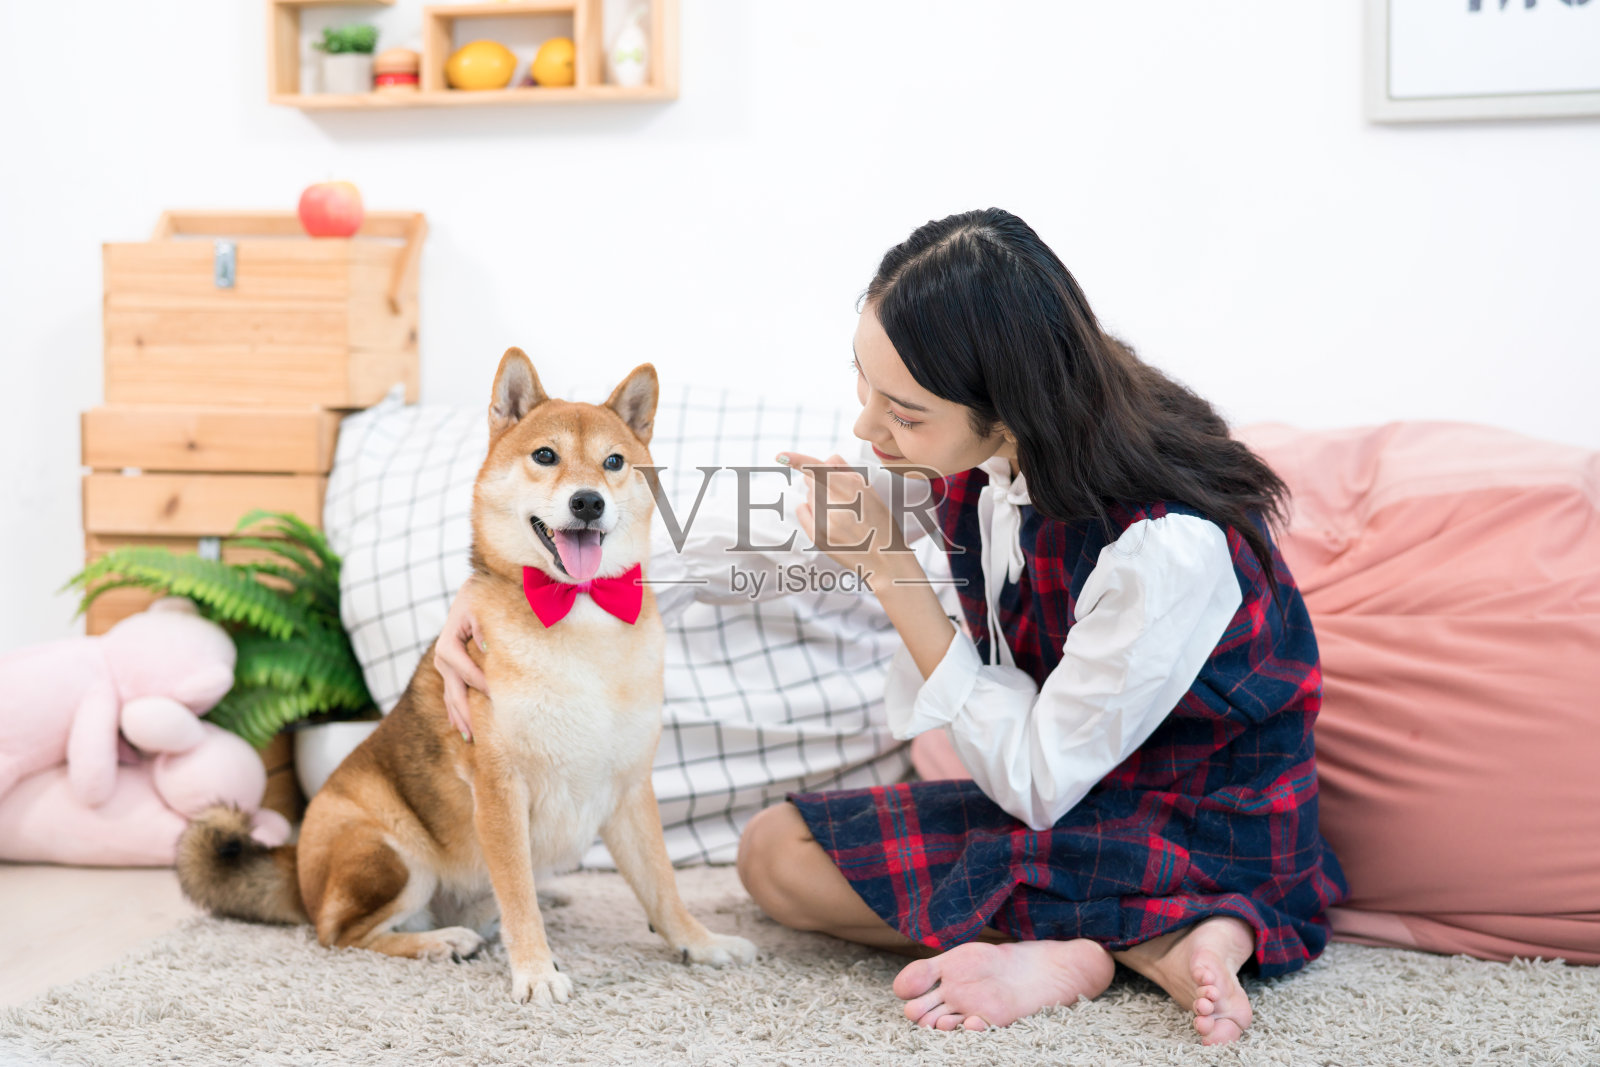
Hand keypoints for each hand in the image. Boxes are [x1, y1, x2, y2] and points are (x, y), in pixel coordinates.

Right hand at [434, 585, 488, 741]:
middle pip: (453, 688)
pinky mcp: (449, 668)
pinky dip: (455, 709)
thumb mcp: (483, 608)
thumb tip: (487, 648)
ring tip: (470, 738)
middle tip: (477, 735)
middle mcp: (442, 655)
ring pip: (450, 694)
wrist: (473, 592)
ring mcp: (443, 663)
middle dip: (465, 712)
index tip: (496, 698)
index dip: (479, 683)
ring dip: (459, 716)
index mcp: (448, 642)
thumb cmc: (482, 598)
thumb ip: (483, 627)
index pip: (463, 668)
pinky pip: (451, 692)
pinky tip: (459, 726)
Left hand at [778, 452, 895, 570]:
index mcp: (853, 490)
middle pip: (812, 481)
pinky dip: (809, 510)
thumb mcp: (870, 491)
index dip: (798, 460)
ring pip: (809, 496)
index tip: (779, 456)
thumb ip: (847, 471)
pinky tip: (827, 521)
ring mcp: (825, 523)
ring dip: (819, 499)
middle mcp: (837, 506)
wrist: (883, 559)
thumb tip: (827, 459)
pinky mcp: (817, 537)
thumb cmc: (879, 521)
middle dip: (821, 483)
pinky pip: (802, 509)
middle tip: (841, 498)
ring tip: (841, 515)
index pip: (819, 470)